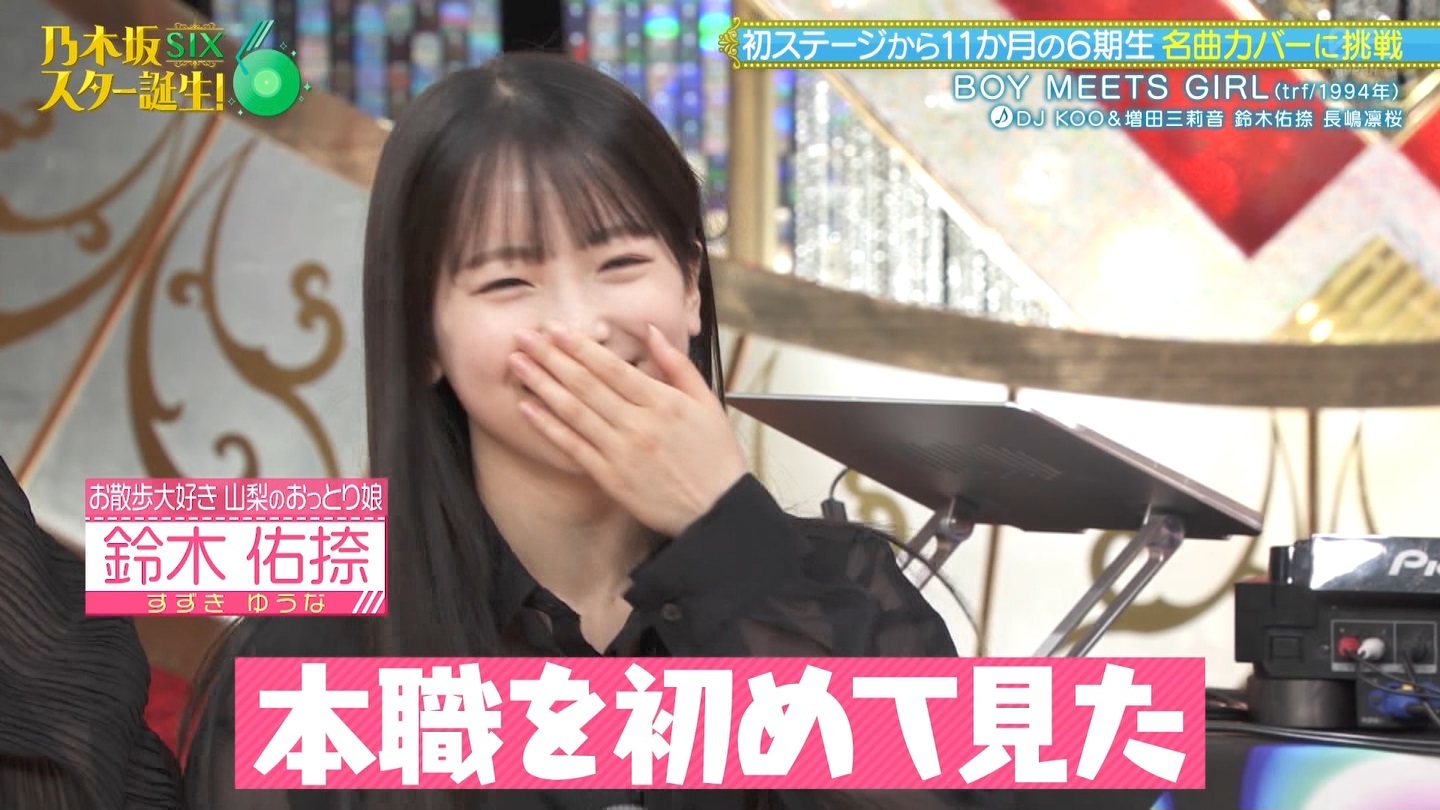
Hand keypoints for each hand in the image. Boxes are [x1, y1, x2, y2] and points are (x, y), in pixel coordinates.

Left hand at [509, 323, 749, 537]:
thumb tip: (650, 329)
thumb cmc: (715, 455)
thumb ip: (677, 365)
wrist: (717, 510)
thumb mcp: (707, 403)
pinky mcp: (611, 478)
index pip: (611, 367)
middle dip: (550, 357)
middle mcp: (638, 424)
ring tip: (516, 364)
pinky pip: (573, 448)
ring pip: (574, 412)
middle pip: (585, 384)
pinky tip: (526, 408)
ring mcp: (622, 452)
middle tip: (522, 336)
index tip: (554, 328)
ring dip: (542, 385)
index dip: (579, 346)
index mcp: (663, 402)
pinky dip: (548, 427)